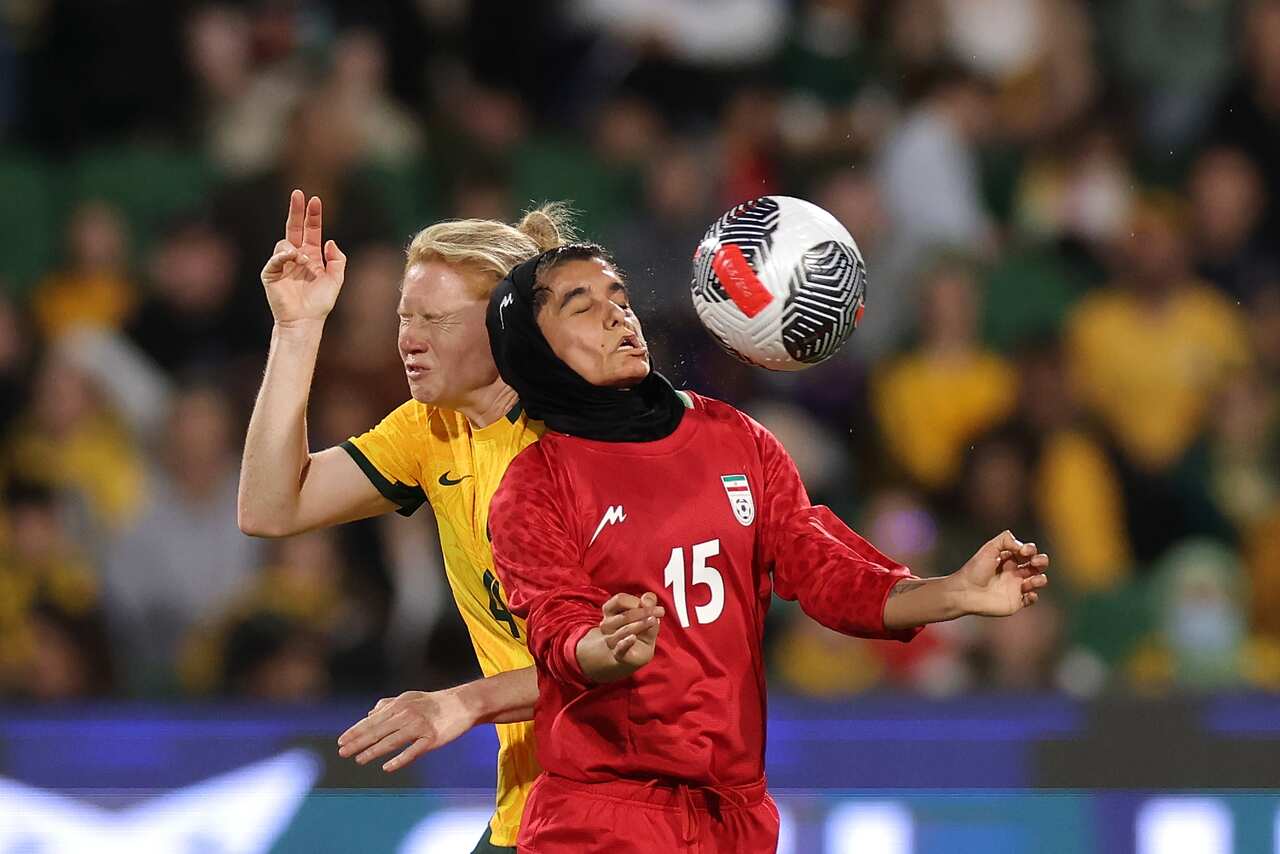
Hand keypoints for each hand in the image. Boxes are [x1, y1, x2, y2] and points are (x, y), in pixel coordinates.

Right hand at [260, 190, 347, 325]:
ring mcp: (282, 264)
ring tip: (304, 262)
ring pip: (285, 243)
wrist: (306, 320)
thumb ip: (337, 260)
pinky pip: (275, 259)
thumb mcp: (336, 279)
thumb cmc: (320, 302)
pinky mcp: (270, 274)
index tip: (315, 200)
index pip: (311, 231)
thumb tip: (330, 241)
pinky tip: (292, 259)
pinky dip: (284, 257)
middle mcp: (296, 257)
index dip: (313, 216)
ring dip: (296, 249)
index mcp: (311, 256)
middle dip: (296, 211)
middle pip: (294, 228)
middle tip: (297, 194)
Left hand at [336, 689, 474, 772]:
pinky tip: (387, 767)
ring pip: (391, 742)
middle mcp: (407, 715)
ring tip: (359, 760)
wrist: (463, 704)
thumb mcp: (409, 697)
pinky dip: (399, 760)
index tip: (341, 741)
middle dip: (358, 742)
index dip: (355, 731)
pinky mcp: (432, 739)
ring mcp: (419, 727)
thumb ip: (388, 705)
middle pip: (378, 731)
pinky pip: (413, 752)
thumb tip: (369, 713)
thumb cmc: (434, 702)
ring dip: (373, 751)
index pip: (372, 720)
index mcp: (399, 705)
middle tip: (342, 752)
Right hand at [599, 592, 663, 669]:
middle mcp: (607, 625)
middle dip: (644, 612)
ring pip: (624, 630)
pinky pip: (619, 648)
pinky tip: (633, 638)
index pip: (619, 600)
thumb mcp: (646, 617)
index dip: (635, 600)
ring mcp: (611, 640)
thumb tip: (648, 598)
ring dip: (640, 624)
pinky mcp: (618, 654)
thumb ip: (648, 605)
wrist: (631, 656)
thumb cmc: (639, 632)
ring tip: (654, 621)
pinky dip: (625, 643)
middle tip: (660, 611)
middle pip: (624, 615)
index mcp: (611, 611)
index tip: (651, 604)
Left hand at [952, 530, 1049, 617]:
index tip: (1023, 552)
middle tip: (1035, 562)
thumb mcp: (989, 549)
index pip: (1028, 551)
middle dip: (1042, 561)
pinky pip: (1031, 599)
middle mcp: (1014, 572)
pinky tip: (1026, 593)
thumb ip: (1005, 540)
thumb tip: (1022, 546)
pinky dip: (1034, 596)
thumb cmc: (975, 570)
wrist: (965, 592)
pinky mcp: (1015, 601)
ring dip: (1041, 579)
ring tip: (1032, 580)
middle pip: (1037, 564)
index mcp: (1008, 559)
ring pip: (1038, 581)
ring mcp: (1015, 587)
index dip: (1030, 549)